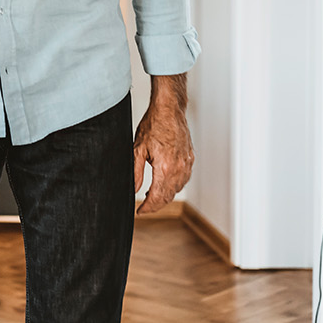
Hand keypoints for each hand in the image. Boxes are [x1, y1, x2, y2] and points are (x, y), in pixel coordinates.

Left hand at [133, 74, 192, 214]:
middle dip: (156, 205)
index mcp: (165, 168)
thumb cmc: (153, 126)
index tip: (139, 212)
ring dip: (165, 196)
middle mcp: (179, 169)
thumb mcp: (137, 150)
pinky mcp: (190, 159)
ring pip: (177, 189)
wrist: (169, 111)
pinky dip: (174, 186)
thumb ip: (136, 172)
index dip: (148, 207)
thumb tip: (133, 189)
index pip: (157, 197)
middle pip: (168, 196)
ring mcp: (187, 164)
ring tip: (151, 197)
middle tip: (144, 208)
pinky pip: (183, 179)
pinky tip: (164, 184)